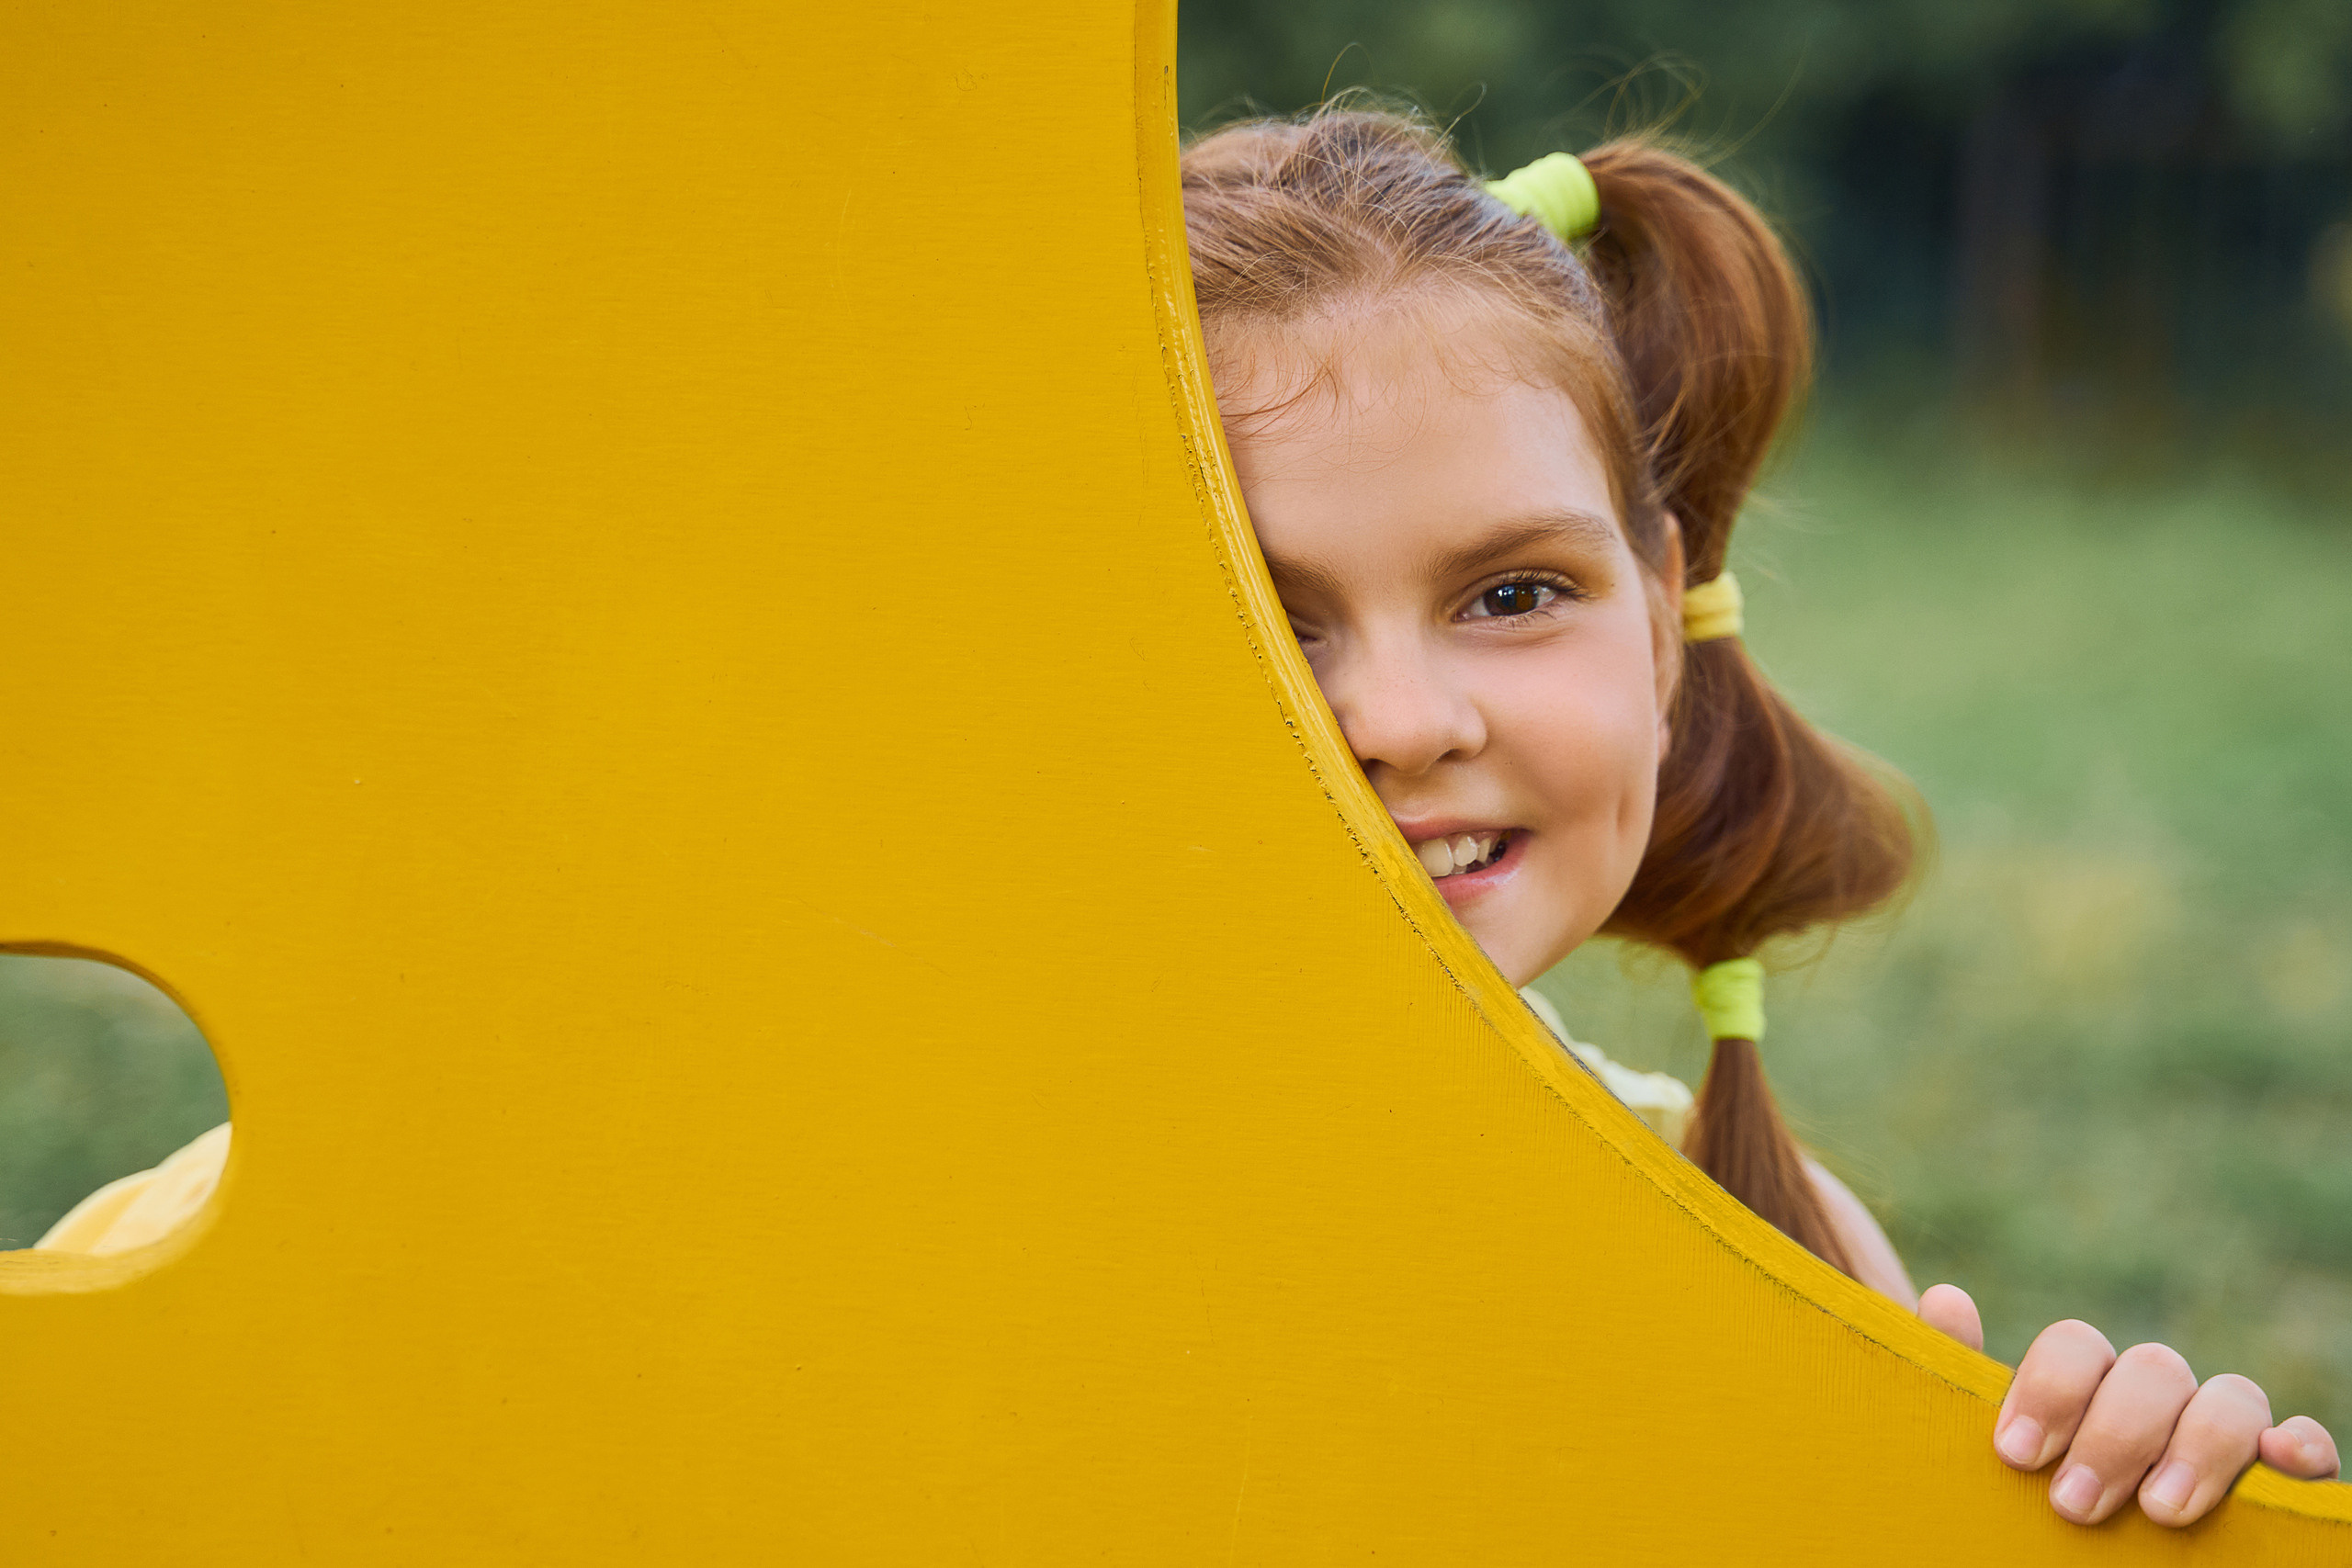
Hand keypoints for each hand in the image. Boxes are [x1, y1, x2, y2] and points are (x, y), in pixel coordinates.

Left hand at [1918, 1284, 2341, 1525]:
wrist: (2079, 1564)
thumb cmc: (2032, 1509)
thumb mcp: (1997, 1459)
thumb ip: (1965, 1389)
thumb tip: (1949, 1300)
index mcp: (2087, 1384)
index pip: (2076, 1345)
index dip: (2049, 1389)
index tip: (2014, 1455)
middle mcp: (2156, 1400)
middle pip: (2152, 1370)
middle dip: (2114, 1435)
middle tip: (2072, 1505)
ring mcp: (2220, 1437)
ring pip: (2232, 1398)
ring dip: (2199, 1448)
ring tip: (2161, 1512)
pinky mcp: (2277, 1481)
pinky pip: (2306, 1445)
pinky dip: (2301, 1444)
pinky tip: (2282, 1461)